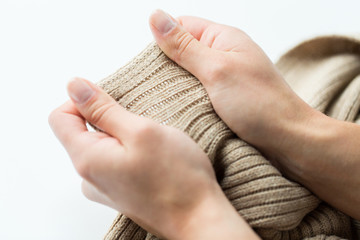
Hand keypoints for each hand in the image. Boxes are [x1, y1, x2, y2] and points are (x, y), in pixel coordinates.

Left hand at [49, 78, 258, 238]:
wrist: (199, 218)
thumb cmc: (177, 178)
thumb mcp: (140, 131)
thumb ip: (103, 108)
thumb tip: (75, 86)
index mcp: (87, 159)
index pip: (60, 117)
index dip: (83, 101)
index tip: (112, 101)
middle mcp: (89, 176)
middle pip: (82, 131)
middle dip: (109, 119)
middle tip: (141, 125)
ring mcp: (104, 186)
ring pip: (102, 145)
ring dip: (123, 135)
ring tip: (152, 144)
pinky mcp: (120, 191)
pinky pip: (114, 160)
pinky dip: (130, 151)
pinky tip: (153, 157)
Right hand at [149, 10, 314, 160]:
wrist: (288, 139)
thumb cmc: (259, 103)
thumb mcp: (216, 70)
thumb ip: (185, 46)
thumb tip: (155, 16)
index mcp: (224, 38)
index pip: (182, 26)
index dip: (163, 41)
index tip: (150, 65)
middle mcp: (224, 54)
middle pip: (183, 50)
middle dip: (167, 67)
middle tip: (156, 87)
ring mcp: (225, 77)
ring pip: (189, 74)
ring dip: (177, 86)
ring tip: (166, 101)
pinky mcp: (225, 97)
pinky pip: (198, 92)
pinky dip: (188, 99)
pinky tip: (181, 109)